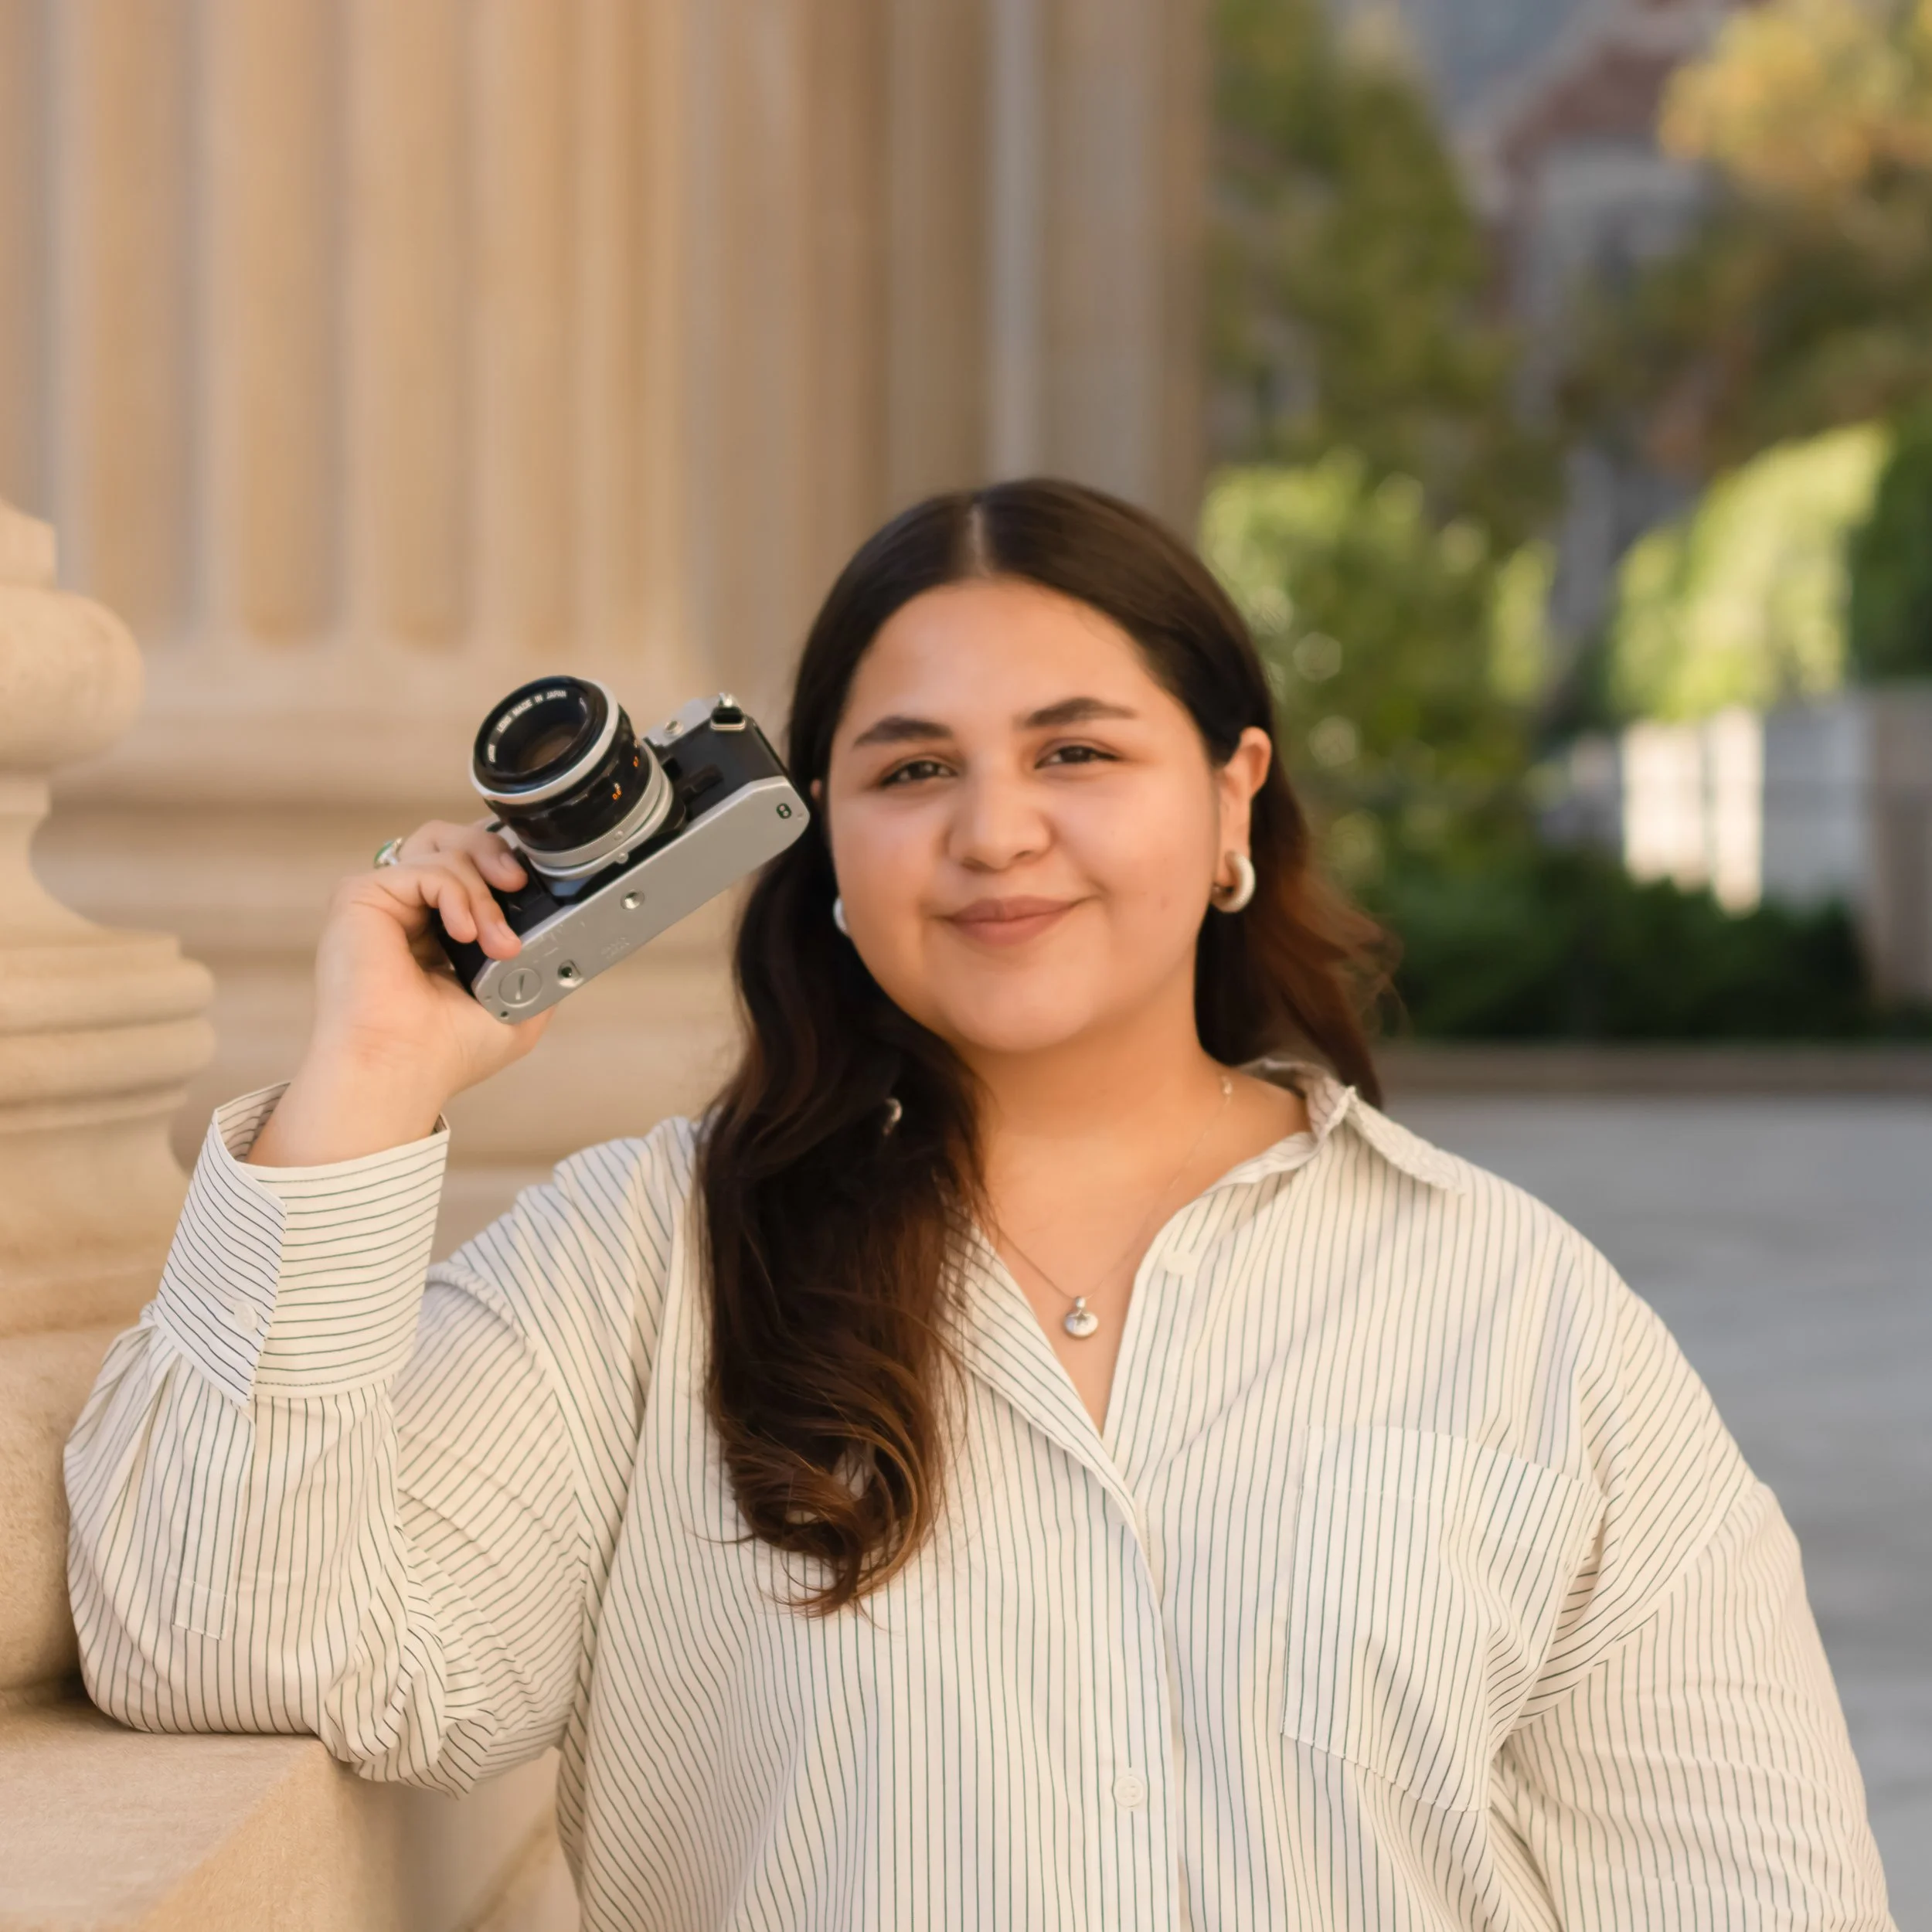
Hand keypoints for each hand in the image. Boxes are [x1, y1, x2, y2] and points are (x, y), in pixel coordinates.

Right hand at [248, 822, 555, 1165]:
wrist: (402, 1071)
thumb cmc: (447, 1052)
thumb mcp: (519, 1006)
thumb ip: (540, 962)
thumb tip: (569, 933)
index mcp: (438, 930)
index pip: (473, 868)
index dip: (505, 865)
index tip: (534, 888)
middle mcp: (408, 910)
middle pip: (456, 840)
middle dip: (498, 854)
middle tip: (520, 887)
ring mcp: (384, 902)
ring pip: (442, 845)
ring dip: (483, 889)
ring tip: (495, 942)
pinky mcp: (361, 898)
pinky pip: (423, 867)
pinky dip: (457, 894)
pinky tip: (467, 936)